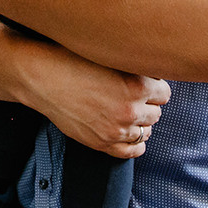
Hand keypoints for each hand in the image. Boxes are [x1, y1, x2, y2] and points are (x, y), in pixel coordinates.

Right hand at [27, 43, 168, 158]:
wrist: (42, 78)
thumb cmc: (72, 59)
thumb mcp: (109, 56)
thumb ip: (134, 66)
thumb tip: (154, 72)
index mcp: (136, 85)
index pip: (165, 93)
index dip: (154, 86)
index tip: (145, 83)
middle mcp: (130, 110)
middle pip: (156, 113)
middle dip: (147, 104)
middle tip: (132, 95)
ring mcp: (116, 130)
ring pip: (146, 131)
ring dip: (140, 122)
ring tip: (126, 111)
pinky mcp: (102, 143)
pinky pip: (132, 151)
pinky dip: (135, 144)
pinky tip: (130, 133)